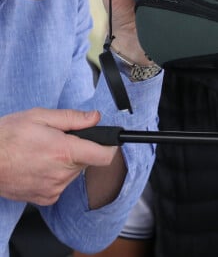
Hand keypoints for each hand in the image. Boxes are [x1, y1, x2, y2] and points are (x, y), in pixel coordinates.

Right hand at [0, 108, 117, 204]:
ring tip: (45, 152)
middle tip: (60, 140)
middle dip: (80, 149)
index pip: (104, 156)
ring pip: (74, 172)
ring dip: (67, 162)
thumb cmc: (7, 137)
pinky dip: (56, 175)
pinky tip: (40, 166)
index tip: (108, 141)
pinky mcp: (44, 198)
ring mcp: (53, 189)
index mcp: (65, 151)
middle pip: (88, 161)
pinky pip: (61, 185)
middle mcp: (61, 174)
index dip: (110, 146)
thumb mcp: (40, 116)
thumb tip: (95, 117)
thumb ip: (73, 118)